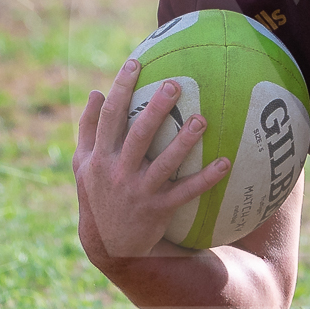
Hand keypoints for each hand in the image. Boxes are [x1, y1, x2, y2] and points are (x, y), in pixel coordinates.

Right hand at [74, 60, 230, 258]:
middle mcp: (117, 172)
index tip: (135, 63)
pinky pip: (186, 192)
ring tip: (202, 119)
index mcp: (99, 157)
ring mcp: (138, 191)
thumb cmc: (98, 195)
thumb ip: (87, 129)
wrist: (110, 245)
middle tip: (174, 85)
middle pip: (138, 135)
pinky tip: (226, 163)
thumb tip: (96, 92)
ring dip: (184, 141)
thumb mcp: (83, 165)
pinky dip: (206, 179)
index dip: (121, 88)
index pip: (109, 117)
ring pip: (164, 163)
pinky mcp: (158, 209)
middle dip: (156, 109)